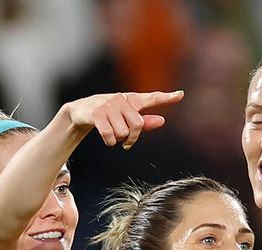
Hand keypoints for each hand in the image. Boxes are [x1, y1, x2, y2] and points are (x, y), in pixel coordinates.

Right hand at [63, 90, 183, 148]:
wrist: (80, 112)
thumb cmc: (108, 115)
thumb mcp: (125, 119)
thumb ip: (145, 122)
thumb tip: (162, 121)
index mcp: (131, 100)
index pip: (152, 98)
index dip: (167, 98)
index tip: (181, 95)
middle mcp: (121, 99)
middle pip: (137, 125)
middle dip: (132, 138)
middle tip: (126, 142)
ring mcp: (108, 105)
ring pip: (123, 133)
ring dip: (117, 140)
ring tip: (111, 133)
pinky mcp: (97, 114)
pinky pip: (110, 135)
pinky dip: (109, 142)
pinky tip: (106, 139)